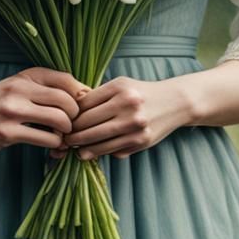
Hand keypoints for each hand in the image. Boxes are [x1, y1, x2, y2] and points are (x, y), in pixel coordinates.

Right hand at [0, 66, 91, 152]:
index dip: (79, 98)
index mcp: (27, 78)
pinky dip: (53, 144)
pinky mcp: (4, 135)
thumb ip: (54, 82)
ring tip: (61, 135)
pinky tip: (49, 143)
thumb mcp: (26, 80)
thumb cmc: (5, 94)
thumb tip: (87, 93)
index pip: (65, 84)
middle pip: (65, 104)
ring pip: (57, 124)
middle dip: (74, 117)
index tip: (78, 108)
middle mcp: (19, 92)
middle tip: (71, 124)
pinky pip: (42, 141)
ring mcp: (11, 114)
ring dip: (65, 133)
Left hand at [48, 76, 192, 161]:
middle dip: (72, 133)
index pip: (85, 104)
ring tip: (73, 148)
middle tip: (63, 138)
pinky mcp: (141, 140)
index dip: (71, 115)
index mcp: (119, 88)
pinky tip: (89, 152)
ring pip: (98, 140)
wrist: (174, 102)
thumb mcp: (121, 85)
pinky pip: (113, 150)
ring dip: (82, 146)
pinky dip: (98, 152)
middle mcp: (127, 106)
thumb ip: (99, 96)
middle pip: (88, 123)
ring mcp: (135, 125)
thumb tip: (71, 113)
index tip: (63, 122)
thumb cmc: (141, 93)